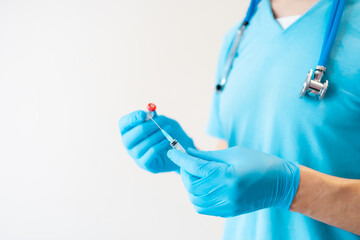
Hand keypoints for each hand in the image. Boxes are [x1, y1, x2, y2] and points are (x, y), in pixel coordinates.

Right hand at [118, 110, 194, 172]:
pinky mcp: (146, 164)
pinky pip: (149, 155)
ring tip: (168, 131)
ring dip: (155, 137)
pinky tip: (167, 141)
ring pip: (139, 148)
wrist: (182, 148)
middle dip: (144, 129)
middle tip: (159, 123)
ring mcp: (136, 156)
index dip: (131, 119)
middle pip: (127, 138)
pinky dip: (159, 146)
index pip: (123, 124)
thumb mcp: (164, 121)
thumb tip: (150, 113)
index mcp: (130, 130)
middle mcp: (130, 144)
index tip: (143, 114)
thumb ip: (156, 117)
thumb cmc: (170, 133)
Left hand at [167, 147, 299, 216]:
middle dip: (184, 172)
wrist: (280, 184)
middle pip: (192, 186)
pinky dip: (196, 196)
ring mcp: (227, 205)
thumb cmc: (259, 163)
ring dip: (189, 186)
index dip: (181, 158)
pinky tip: (202, 185)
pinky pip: (203, 208)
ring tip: (195, 174)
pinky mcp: (228, 212)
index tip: (172, 151)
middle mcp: (226, 193)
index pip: (196, 167)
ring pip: (194, 199)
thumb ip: (208, 156)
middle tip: (186, 162)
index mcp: (228, 175)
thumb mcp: (233, 153)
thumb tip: (188, 153)